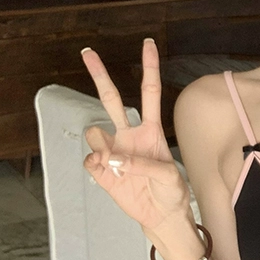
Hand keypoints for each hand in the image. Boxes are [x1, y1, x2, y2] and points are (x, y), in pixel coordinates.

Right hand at [80, 38, 190, 232]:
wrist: (162, 216)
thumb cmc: (171, 191)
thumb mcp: (169, 176)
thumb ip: (144, 165)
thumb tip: (112, 159)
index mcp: (151, 130)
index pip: (149, 92)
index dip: (149, 68)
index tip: (148, 43)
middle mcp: (129, 135)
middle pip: (111, 99)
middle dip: (100, 75)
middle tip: (88, 52)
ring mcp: (113, 151)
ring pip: (94, 131)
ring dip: (101, 143)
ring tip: (116, 162)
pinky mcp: (102, 171)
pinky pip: (90, 159)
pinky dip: (97, 164)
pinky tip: (109, 173)